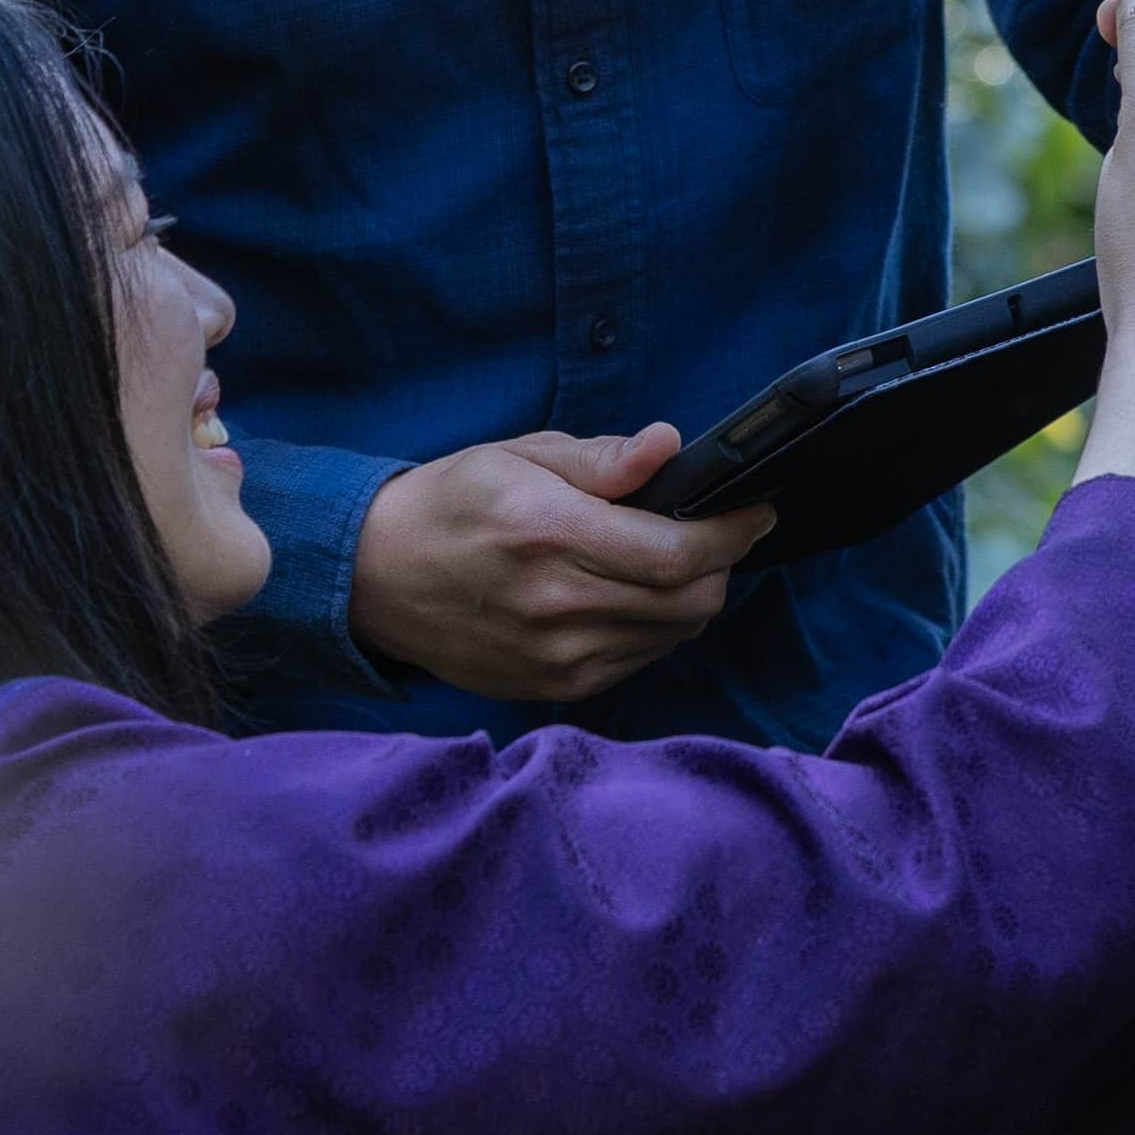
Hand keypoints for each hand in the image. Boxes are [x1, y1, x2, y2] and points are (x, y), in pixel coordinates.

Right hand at [347, 428, 771, 702]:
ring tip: (670, 559)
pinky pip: (638, 660)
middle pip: (688, 601)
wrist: (377, 578)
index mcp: (550, 535)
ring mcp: (554, 657)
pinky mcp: (552, 688)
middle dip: (720, 564)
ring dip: (690, 597)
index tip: (758, 510)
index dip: (731, 534)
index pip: (675, 554)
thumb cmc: (453, 503)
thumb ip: (601, 460)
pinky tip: (630, 595)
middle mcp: (555, 605)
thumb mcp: (520, 457)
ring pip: (672, 635)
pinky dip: (654, 627)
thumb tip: (667, 446)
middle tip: (716, 531)